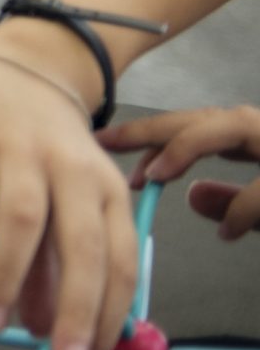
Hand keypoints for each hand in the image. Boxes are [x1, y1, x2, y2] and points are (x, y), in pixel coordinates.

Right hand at [0, 44, 138, 349]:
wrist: (15, 70)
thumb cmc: (44, 152)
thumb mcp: (64, 202)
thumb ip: (53, 267)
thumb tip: (43, 329)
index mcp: (108, 192)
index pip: (121, 263)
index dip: (109, 317)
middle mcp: (74, 171)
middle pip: (83, 246)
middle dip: (77, 309)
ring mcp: (22, 153)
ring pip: (23, 221)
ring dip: (7, 279)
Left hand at [104, 104, 259, 238]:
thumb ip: (235, 198)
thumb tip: (194, 195)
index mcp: (257, 140)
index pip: (196, 127)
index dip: (153, 135)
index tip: (110, 146)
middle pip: (206, 118)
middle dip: (152, 129)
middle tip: (105, 141)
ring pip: (238, 125)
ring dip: (188, 147)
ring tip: (154, 175)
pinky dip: (244, 206)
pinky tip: (228, 231)